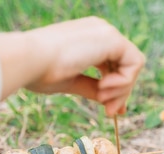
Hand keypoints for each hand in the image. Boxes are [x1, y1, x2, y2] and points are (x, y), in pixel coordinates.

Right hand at [0, 17, 144, 115]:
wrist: (28, 60)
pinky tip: (104, 88)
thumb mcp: (72, 82)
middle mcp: (100, 31)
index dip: (116, 88)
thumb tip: (113, 104)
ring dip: (122, 89)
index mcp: (88, 39)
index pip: (113, 64)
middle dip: (121, 93)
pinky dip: (124, 82)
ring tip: (102, 99)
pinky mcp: (112, 38)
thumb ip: (93, 89)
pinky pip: (135, 63)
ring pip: (133, 65)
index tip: (109, 109)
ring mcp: (106, 32)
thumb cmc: (40, 71)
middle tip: (109, 112)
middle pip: (126, 65)